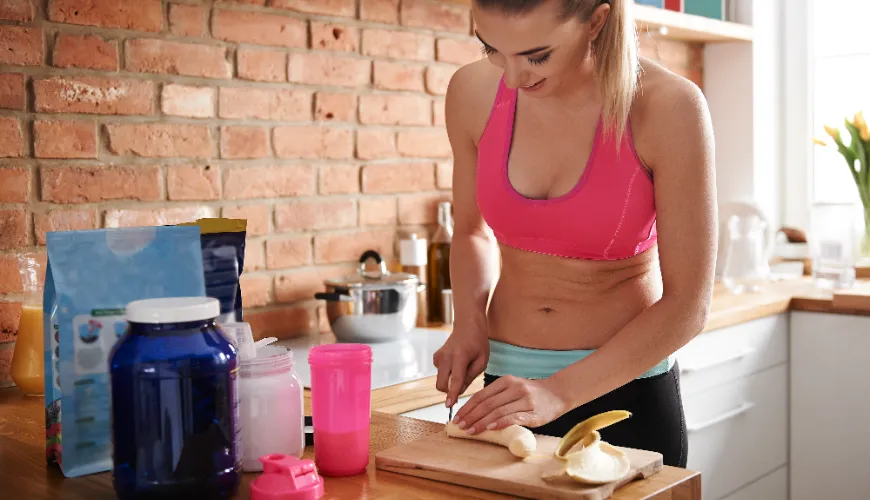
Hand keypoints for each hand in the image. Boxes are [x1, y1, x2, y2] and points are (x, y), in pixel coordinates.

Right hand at [433, 327, 488, 406]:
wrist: (467, 325)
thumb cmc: (478, 343)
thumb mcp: (482, 361)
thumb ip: (470, 377)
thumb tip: (458, 390)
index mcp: (460, 356)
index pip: (455, 379)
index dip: (452, 394)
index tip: (448, 405)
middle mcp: (446, 356)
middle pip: (441, 383)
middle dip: (449, 391)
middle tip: (461, 387)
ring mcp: (438, 356)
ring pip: (441, 379)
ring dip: (450, 380)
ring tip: (462, 368)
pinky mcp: (435, 358)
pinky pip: (440, 373)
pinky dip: (447, 373)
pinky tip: (456, 363)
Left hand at [450, 375, 570, 434]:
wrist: (558, 393)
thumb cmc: (531, 393)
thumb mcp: (512, 388)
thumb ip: (496, 396)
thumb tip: (473, 411)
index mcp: (506, 381)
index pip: (481, 395)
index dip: (468, 407)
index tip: (457, 417)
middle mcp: (514, 388)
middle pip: (487, 404)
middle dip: (471, 416)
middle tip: (460, 426)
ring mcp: (524, 400)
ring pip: (498, 411)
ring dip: (482, 423)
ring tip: (471, 431)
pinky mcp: (533, 413)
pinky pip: (514, 417)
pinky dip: (500, 423)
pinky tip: (490, 428)